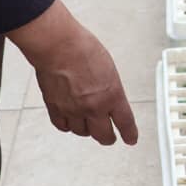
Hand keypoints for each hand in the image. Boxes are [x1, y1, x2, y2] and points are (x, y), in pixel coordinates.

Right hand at [9, 0, 137, 146]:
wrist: (58, 46)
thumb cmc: (83, 49)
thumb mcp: (109, 70)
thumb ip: (110, 89)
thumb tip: (109, 101)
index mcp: (112, 95)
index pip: (125, 123)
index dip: (129, 134)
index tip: (131, 139)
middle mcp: (93, 107)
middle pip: (103, 135)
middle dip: (108, 138)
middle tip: (110, 137)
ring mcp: (73, 110)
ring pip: (82, 132)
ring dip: (87, 129)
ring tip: (88, 122)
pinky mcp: (55, 108)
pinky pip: (63, 126)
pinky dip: (68, 126)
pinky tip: (70, 120)